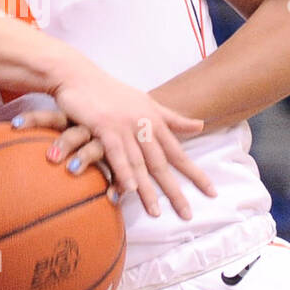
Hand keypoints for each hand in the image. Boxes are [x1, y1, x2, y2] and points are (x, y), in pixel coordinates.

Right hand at [37, 67, 215, 220]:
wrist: (77, 75)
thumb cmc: (109, 91)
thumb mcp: (146, 101)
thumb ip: (172, 117)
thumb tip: (200, 125)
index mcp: (155, 120)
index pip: (179, 152)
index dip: (195, 173)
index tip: (211, 192)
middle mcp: (144, 124)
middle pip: (162, 163)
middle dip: (175, 190)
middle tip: (187, 214)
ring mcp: (124, 126)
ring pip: (139, 163)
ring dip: (148, 189)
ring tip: (156, 213)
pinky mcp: (104, 126)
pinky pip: (116, 154)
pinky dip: (123, 171)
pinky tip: (129, 190)